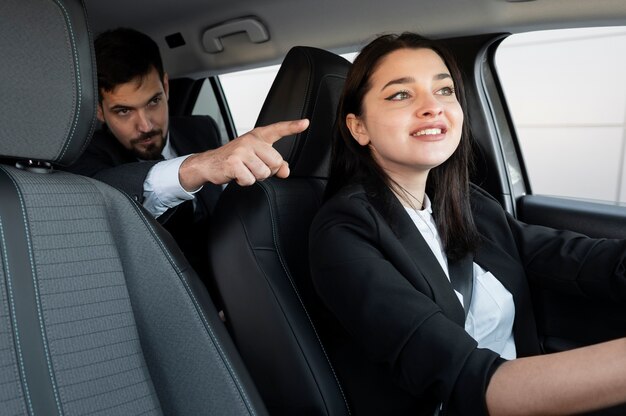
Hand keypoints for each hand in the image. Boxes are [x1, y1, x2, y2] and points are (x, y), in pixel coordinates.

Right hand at [178, 118, 308, 190]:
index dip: (293, 127)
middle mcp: (250, 140)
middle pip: (276, 162)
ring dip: (255, 177)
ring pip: (264, 173)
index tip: (305, 123)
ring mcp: (241, 150)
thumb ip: (275, 164)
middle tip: (254, 167)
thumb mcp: (257, 158)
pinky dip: (245, 182)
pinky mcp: (233, 162)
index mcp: (258, 136)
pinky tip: (237, 175)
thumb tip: (286, 172)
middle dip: (268, 171)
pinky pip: (250, 179)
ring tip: (245, 170)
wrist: (210, 163)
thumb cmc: (235, 159)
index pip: (278, 129)